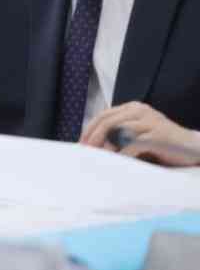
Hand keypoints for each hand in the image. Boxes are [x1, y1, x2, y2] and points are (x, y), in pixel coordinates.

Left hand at [80, 101, 199, 166]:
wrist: (193, 149)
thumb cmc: (162, 145)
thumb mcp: (138, 135)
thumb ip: (119, 134)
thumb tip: (93, 145)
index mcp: (133, 108)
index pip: (103, 115)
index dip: (89, 130)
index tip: (81, 145)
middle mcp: (140, 110)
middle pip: (107, 121)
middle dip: (92, 138)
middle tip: (85, 153)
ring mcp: (150, 121)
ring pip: (117, 130)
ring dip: (104, 146)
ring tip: (97, 158)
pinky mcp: (158, 134)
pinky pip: (133, 143)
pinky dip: (121, 153)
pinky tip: (116, 162)